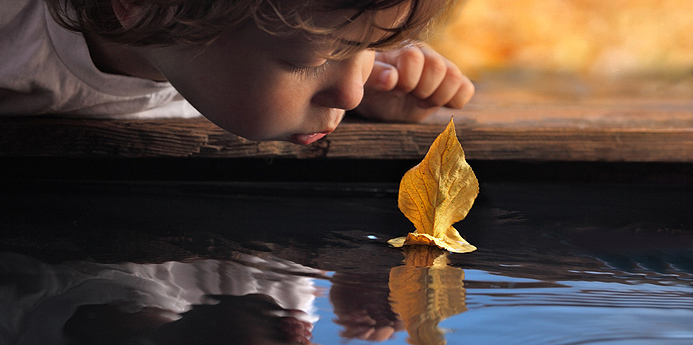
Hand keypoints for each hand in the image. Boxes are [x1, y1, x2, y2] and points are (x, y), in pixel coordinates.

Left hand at [354, 43, 473, 122]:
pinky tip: (435, 104)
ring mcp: (441, 68)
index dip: (406, 80)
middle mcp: (425, 55)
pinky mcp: (451, 84)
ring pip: (455, 76)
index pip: (414, 58)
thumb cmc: (371, 89)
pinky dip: (455, 101)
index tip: (395, 90)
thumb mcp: (366, 82)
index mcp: (403, 50)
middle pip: (439, 68)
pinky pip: (466, 88)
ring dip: (438, 96)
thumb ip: (375, 75)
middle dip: (423, 90)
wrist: (381, 101)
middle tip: (410, 97)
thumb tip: (391, 78)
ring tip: (421, 101)